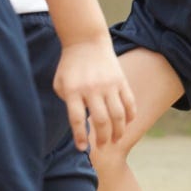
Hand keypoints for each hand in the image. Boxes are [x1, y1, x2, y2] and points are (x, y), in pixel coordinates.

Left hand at [52, 34, 135, 150]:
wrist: (85, 42)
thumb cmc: (69, 66)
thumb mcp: (60, 83)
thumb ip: (67, 102)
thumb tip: (79, 123)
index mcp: (72, 91)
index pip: (77, 119)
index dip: (80, 136)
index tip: (82, 148)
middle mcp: (92, 89)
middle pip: (101, 120)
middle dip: (102, 138)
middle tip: (101, 146)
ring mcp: (109, 85)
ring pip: (118, 115)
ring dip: (118, 131)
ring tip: (115, 140)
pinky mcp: (121, 81)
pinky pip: (129, 103)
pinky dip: (130, 116)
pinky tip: (127, 124)